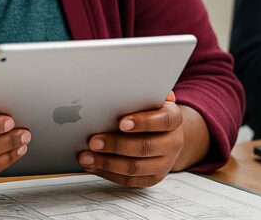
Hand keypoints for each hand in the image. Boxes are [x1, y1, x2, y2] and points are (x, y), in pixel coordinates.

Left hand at [78, 91, 194, 187]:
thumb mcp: (151, 97)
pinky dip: (108, 174)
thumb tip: (133, 79)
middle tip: (93, 140)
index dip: (143, 122)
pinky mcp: (153, 178)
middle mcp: (173, 143)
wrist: (166, 133)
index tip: (121, 122)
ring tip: (86, 156)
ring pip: (135, 167)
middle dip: (116, 144)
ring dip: (107, 162)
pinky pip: (130, 181)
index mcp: (174, 119)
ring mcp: (164, 163)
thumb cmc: (150, 110)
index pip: (163, 120)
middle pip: (145, 147)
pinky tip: (92, 166)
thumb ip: (144, 90)